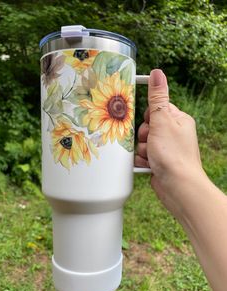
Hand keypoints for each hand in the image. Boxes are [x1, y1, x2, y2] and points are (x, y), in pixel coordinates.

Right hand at [135, 69, 204, 217]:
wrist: (177, 186)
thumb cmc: (173, 153)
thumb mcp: (162, 120)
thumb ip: (157, 97)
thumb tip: (157, 73)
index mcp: (178, 120)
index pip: (156, 109)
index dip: (149, 116)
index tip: (149, 123)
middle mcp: (173, 134)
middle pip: (146, 127)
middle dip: (144, 136)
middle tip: (152, 142)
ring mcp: (166, 149)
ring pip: (142, 142)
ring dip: (143, 149)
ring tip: (152, 156)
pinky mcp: (158, 162)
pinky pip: (142, 155)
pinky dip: (143, 160)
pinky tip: (149, 165)